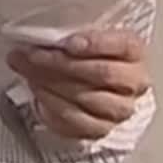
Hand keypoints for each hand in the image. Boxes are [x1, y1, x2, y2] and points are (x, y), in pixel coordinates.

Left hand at [7, 30, 151, 141]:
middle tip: (33, 54)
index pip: (123, 46)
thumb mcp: (81, 34)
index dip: (96, 43)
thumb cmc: (84, 53)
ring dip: (51, 82)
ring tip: (27, 69)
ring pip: (87, 97)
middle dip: (62, 62)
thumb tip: (38, 35)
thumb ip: (69, 33)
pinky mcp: (101, 129)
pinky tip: (36, 88)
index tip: (68, 43)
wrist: (88, 83)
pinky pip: (75, 120)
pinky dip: (51, 103)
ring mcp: (120, 110)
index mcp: (133, 52)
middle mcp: (134, 83)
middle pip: (103, 73)